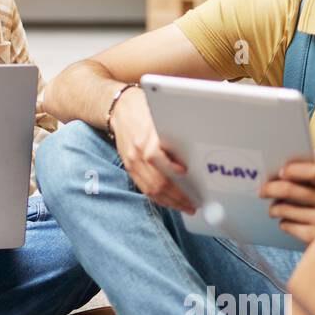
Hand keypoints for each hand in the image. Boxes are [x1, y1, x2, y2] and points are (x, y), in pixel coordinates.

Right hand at [110, 86, 195, 213]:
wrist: (119, 108)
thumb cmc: (143, 108)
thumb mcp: (158, 114)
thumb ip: (172, 131)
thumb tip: (194, 148)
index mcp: (144, 137)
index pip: (155, 156)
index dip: (170, 167)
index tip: (185, 172)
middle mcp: (136, 152)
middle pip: (156, 180)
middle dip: (176, 195)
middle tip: (193, 202)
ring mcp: (131, 162)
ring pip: (150, 189)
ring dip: (169, 201)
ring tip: (184, 206)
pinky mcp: (129, 167)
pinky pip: (143, 188)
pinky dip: (158, 198)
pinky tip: (169, 201)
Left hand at [259, 148, 314, 244]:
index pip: (313, 171)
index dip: (292, 170)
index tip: (280, 171)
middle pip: (290, 190)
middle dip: (270, 188)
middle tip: (262, 190)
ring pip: (283, 209)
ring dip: (274, 207)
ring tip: (274, 207)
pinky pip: (286, 225)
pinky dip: (283, 222)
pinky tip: (288, 220)